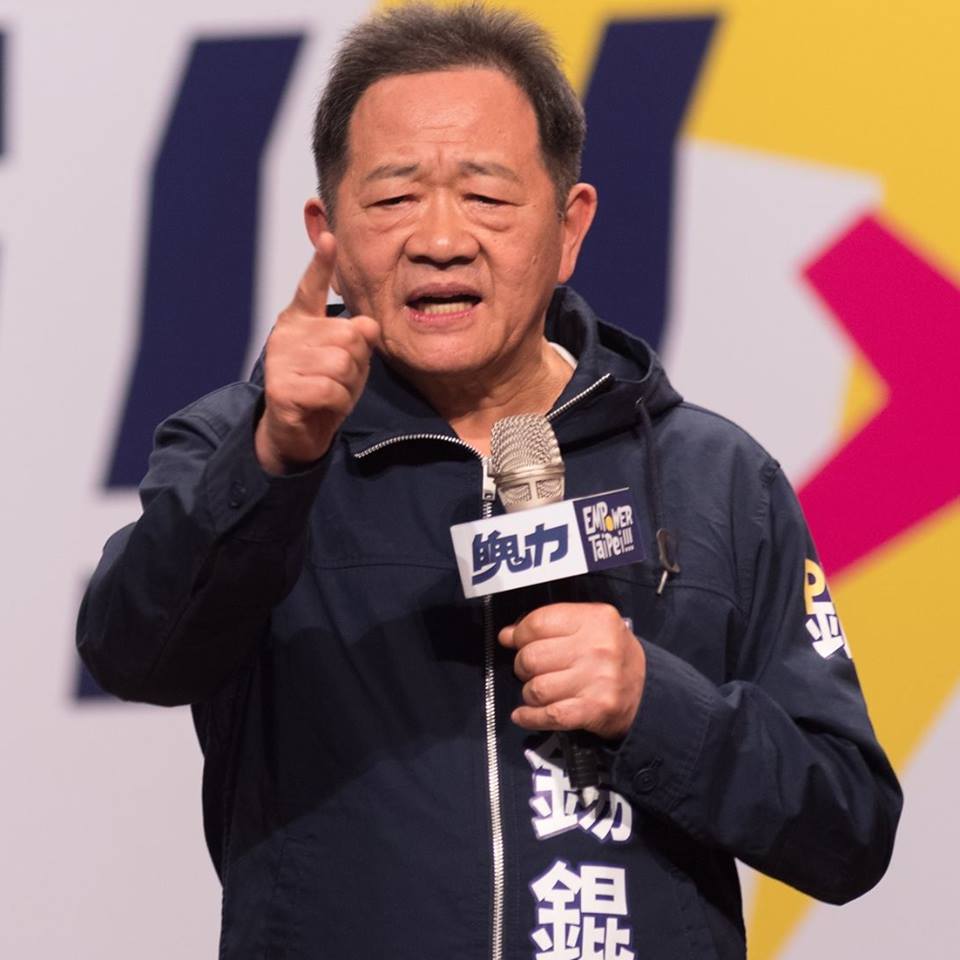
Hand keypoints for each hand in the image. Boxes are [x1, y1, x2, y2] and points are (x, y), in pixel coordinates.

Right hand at [255, 232, 381, 473]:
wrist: (298, 433)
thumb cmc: (324, 391)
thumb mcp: (350, 362)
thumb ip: (358, 340)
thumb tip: (366, 325)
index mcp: (300, 320)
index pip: (310, 287)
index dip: (321, 263)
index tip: (329, 237)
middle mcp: (285, 333)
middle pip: (348, 336)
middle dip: (355, 364)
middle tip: (339, 379)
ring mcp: (279, 360)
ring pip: (341, 364)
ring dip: (346, 385)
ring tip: (329, 392)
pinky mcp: (280, 388)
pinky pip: (330, 390)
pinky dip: (336, 403)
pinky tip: (321, 406)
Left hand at [498, 603, 645, 739]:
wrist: (647, 692)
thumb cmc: (609, 655)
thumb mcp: (588, 628)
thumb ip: (548, 625)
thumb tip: (507, 635)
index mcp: (595, 619)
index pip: (538, 622)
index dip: (520, 634)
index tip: (519, 642)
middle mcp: (598, 648)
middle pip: (532, 657)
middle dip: (523, 666)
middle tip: (531, 669)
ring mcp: (598, 680)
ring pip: (536, 688)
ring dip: (529, 693)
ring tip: (538, 691)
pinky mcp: (595, 710)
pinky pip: (549, 715)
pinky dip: (529, 717)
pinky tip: (523, 715)